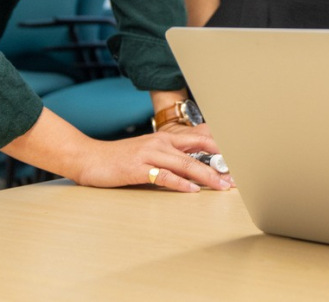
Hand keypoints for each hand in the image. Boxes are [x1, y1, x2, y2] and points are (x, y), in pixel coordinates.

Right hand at [72, 127, 233, 192]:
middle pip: (198, 149)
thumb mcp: (148, 153)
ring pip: (185, 163)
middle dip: (220, 162)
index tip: (239, 159)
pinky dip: (180, 183)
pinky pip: (163, 176)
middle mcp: (160, 142)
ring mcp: (149, 154)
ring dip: (207, 175)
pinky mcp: (138, 168)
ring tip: (223, 185)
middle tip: (238, 176)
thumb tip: (195, 168)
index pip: (200, 137)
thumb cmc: (119, 159)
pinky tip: (192, 190)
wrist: (89, 157)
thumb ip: (170, 157)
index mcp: (165, 138)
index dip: (221, 147)